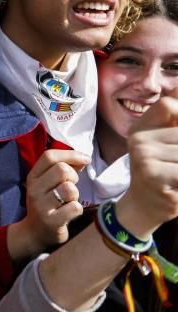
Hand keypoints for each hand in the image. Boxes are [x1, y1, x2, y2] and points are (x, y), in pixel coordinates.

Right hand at [8, 149, 86, 259]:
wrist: (34, 233)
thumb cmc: (46, 204)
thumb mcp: (46, 184)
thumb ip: (61, 169)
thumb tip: (83, 159)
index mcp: (33, 177)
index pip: (49, 156)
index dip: (70, 154)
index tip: (85, 160)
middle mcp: (34, 189)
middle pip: (62, 170)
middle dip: (74, 176)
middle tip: (71, 186)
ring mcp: (41, 206)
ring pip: (70, 189)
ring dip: (75, 195)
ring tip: (68, 201)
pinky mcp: (51, 221)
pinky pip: (75, 208)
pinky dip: (77, 210)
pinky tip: (69, 213)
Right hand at [115, 97, 177, 238]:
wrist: (145, 207)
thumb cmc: (166, 172)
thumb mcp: (169, 141)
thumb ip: (173, 115)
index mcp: (142, 127)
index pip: (169, 104)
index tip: (173, 134)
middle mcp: (138, 137)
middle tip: (174, 161)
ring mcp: (143, 155)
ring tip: (177, 176)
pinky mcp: (151, 173)